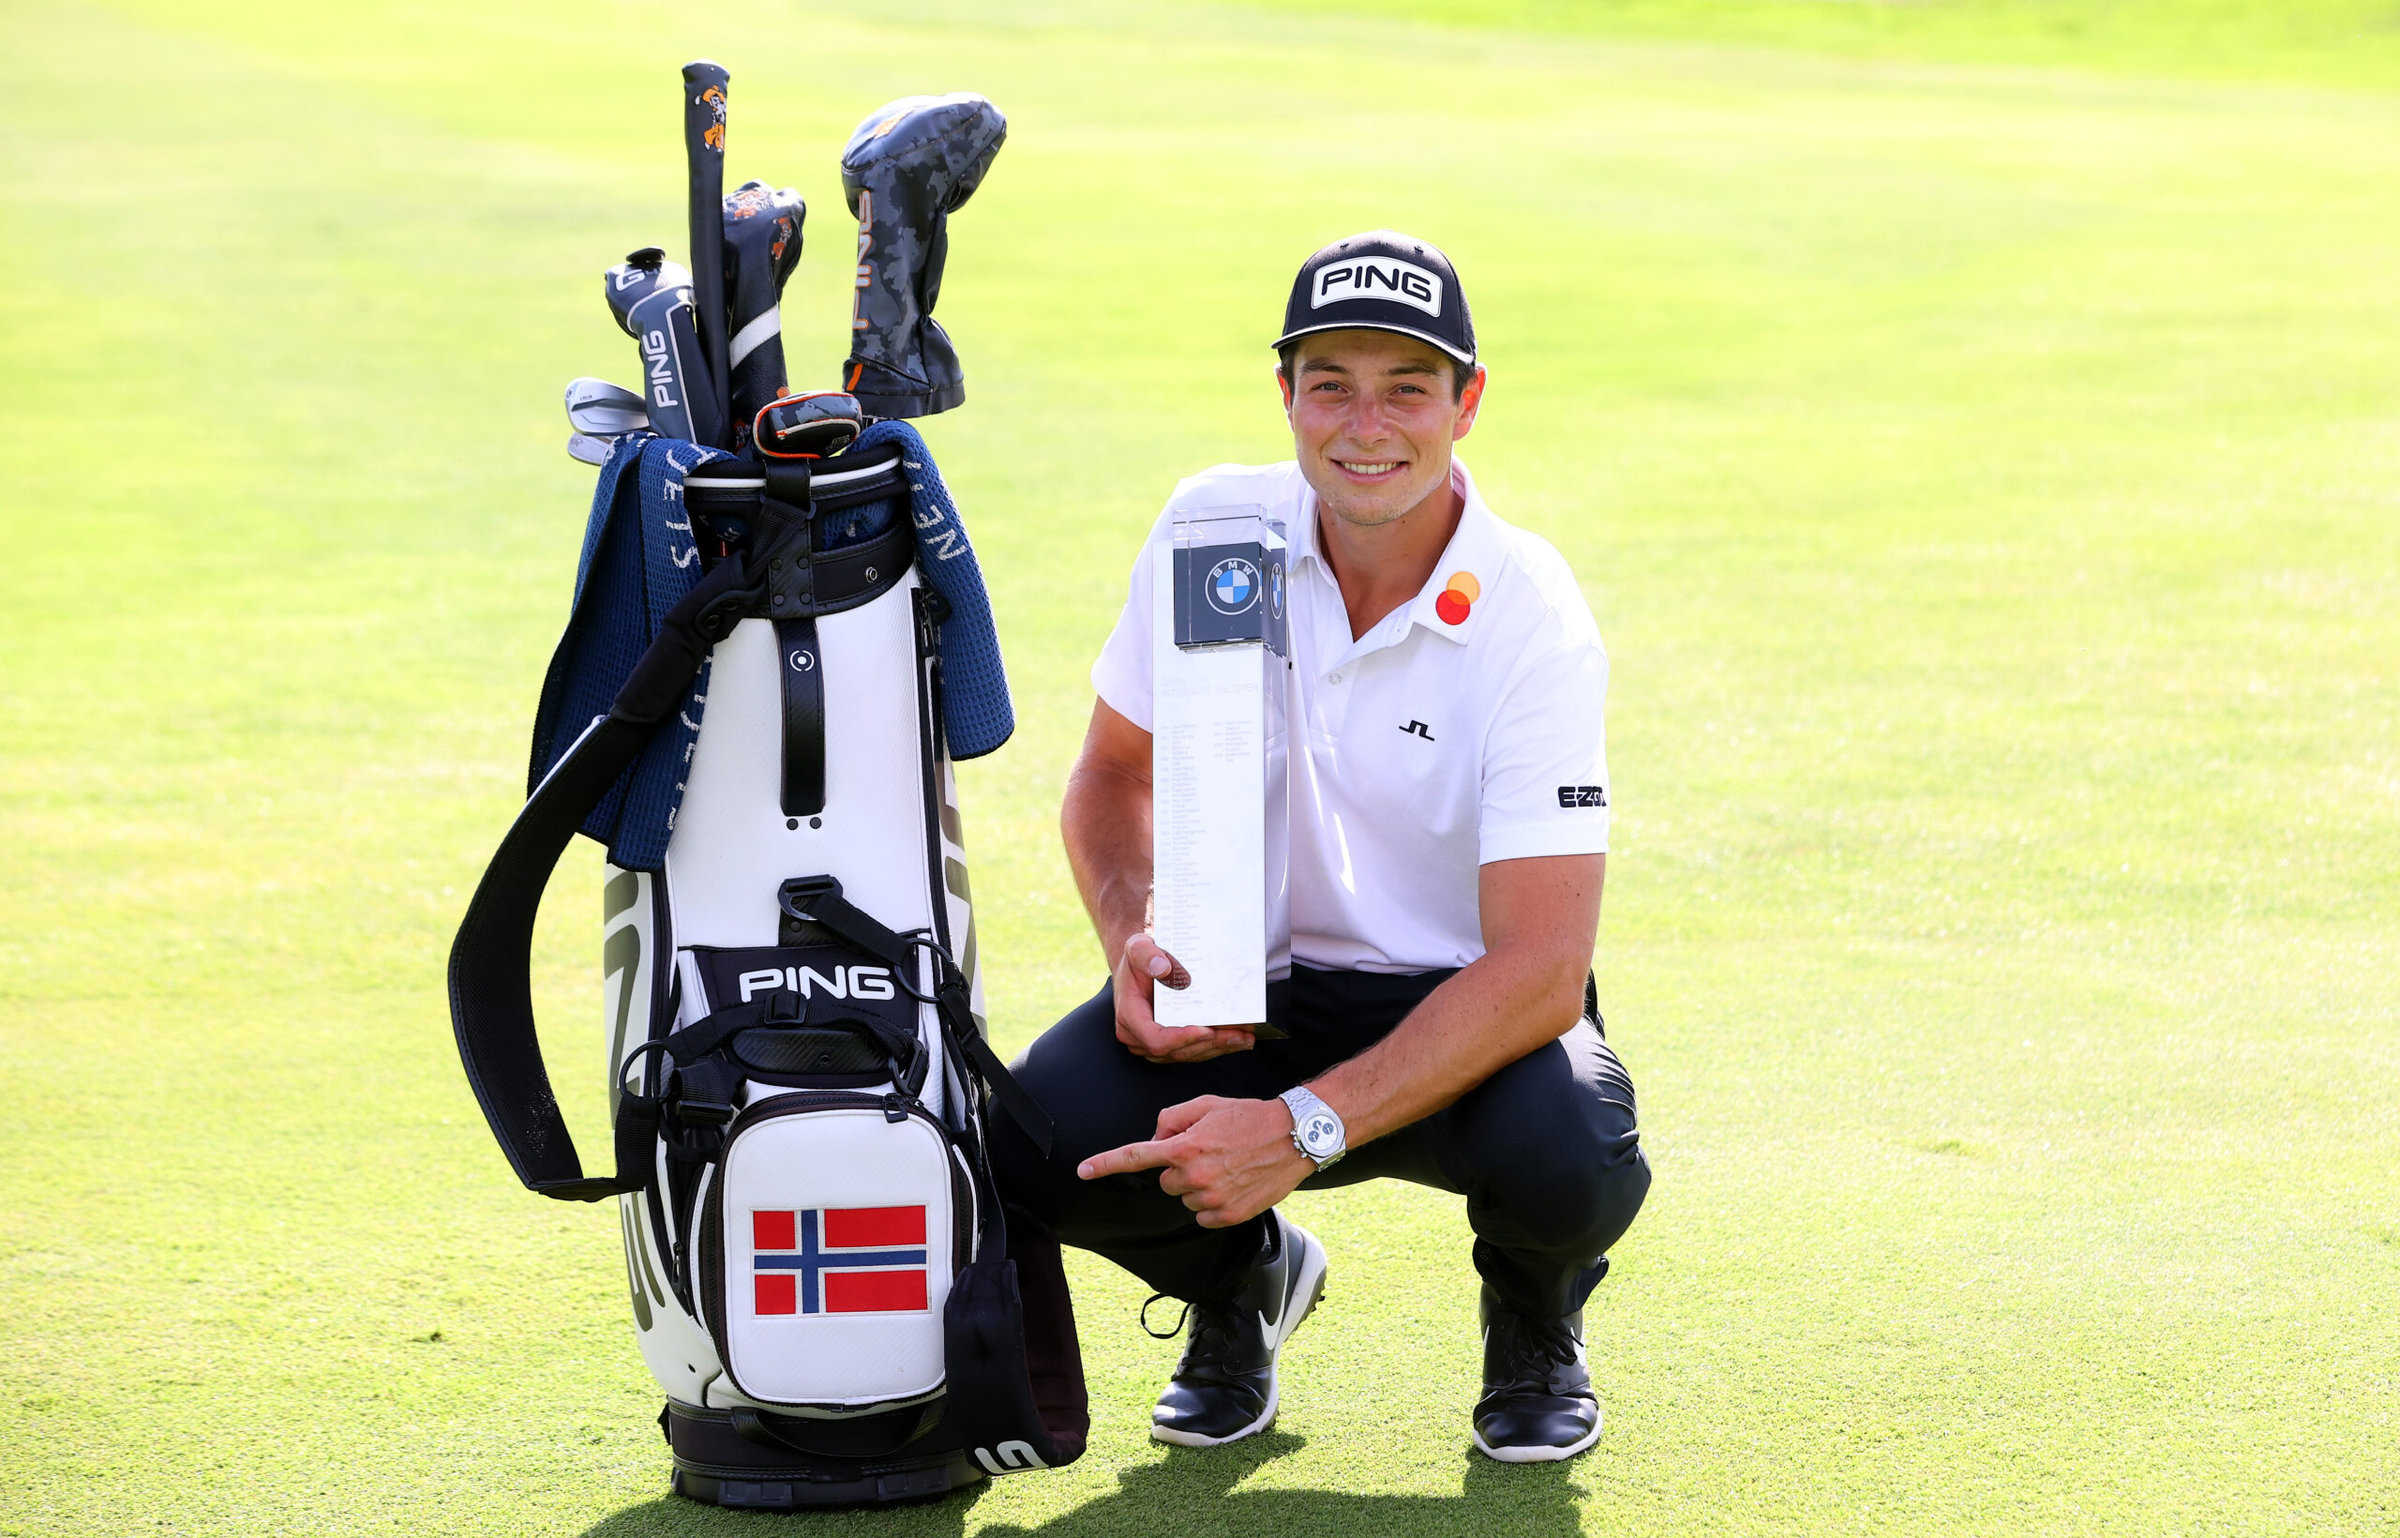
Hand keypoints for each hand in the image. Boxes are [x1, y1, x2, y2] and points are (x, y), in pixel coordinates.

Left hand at [1076, 1095, 1312, 1227]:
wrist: (1294, 1136)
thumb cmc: (1249, 1116)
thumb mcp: (1206, 1105)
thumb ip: (1172, 1120)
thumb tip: (1156, 1141)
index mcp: (1185, 1146)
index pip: (1136, 1157)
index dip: (1105, 1164)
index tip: (1082, 1171)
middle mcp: (1194, 1175)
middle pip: (1165, 1181)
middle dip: (1178, 1168)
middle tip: (1207, 1152)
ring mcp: (1212, 1198)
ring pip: (1184, 1198)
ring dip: (1197, 1185)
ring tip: (1226, 1166)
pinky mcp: (1228, 1215)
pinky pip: (1202, 1214)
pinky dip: (1212, 1202)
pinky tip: (1232, 1183)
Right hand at [1111, 931, 1254, 1062]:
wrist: (1141, 964)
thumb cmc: (1140, 957)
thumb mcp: (1137, 947)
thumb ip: (1145, 954)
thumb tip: (1163, 969)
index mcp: (1129, 1017)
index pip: (1155, 1039)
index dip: (1182, 1039)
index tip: (1206, 1030)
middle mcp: (1138, 1037)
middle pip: (1176, 1051)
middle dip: (1209, 1044)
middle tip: (1238, 1034)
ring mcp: (1153, 1044)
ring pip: (1188, 1054)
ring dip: (1218, 1048)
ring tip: (1244, 1037)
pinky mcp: (1168, 1044)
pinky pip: (1192, 1050)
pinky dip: (1216, 1046)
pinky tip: (1237, 1039)